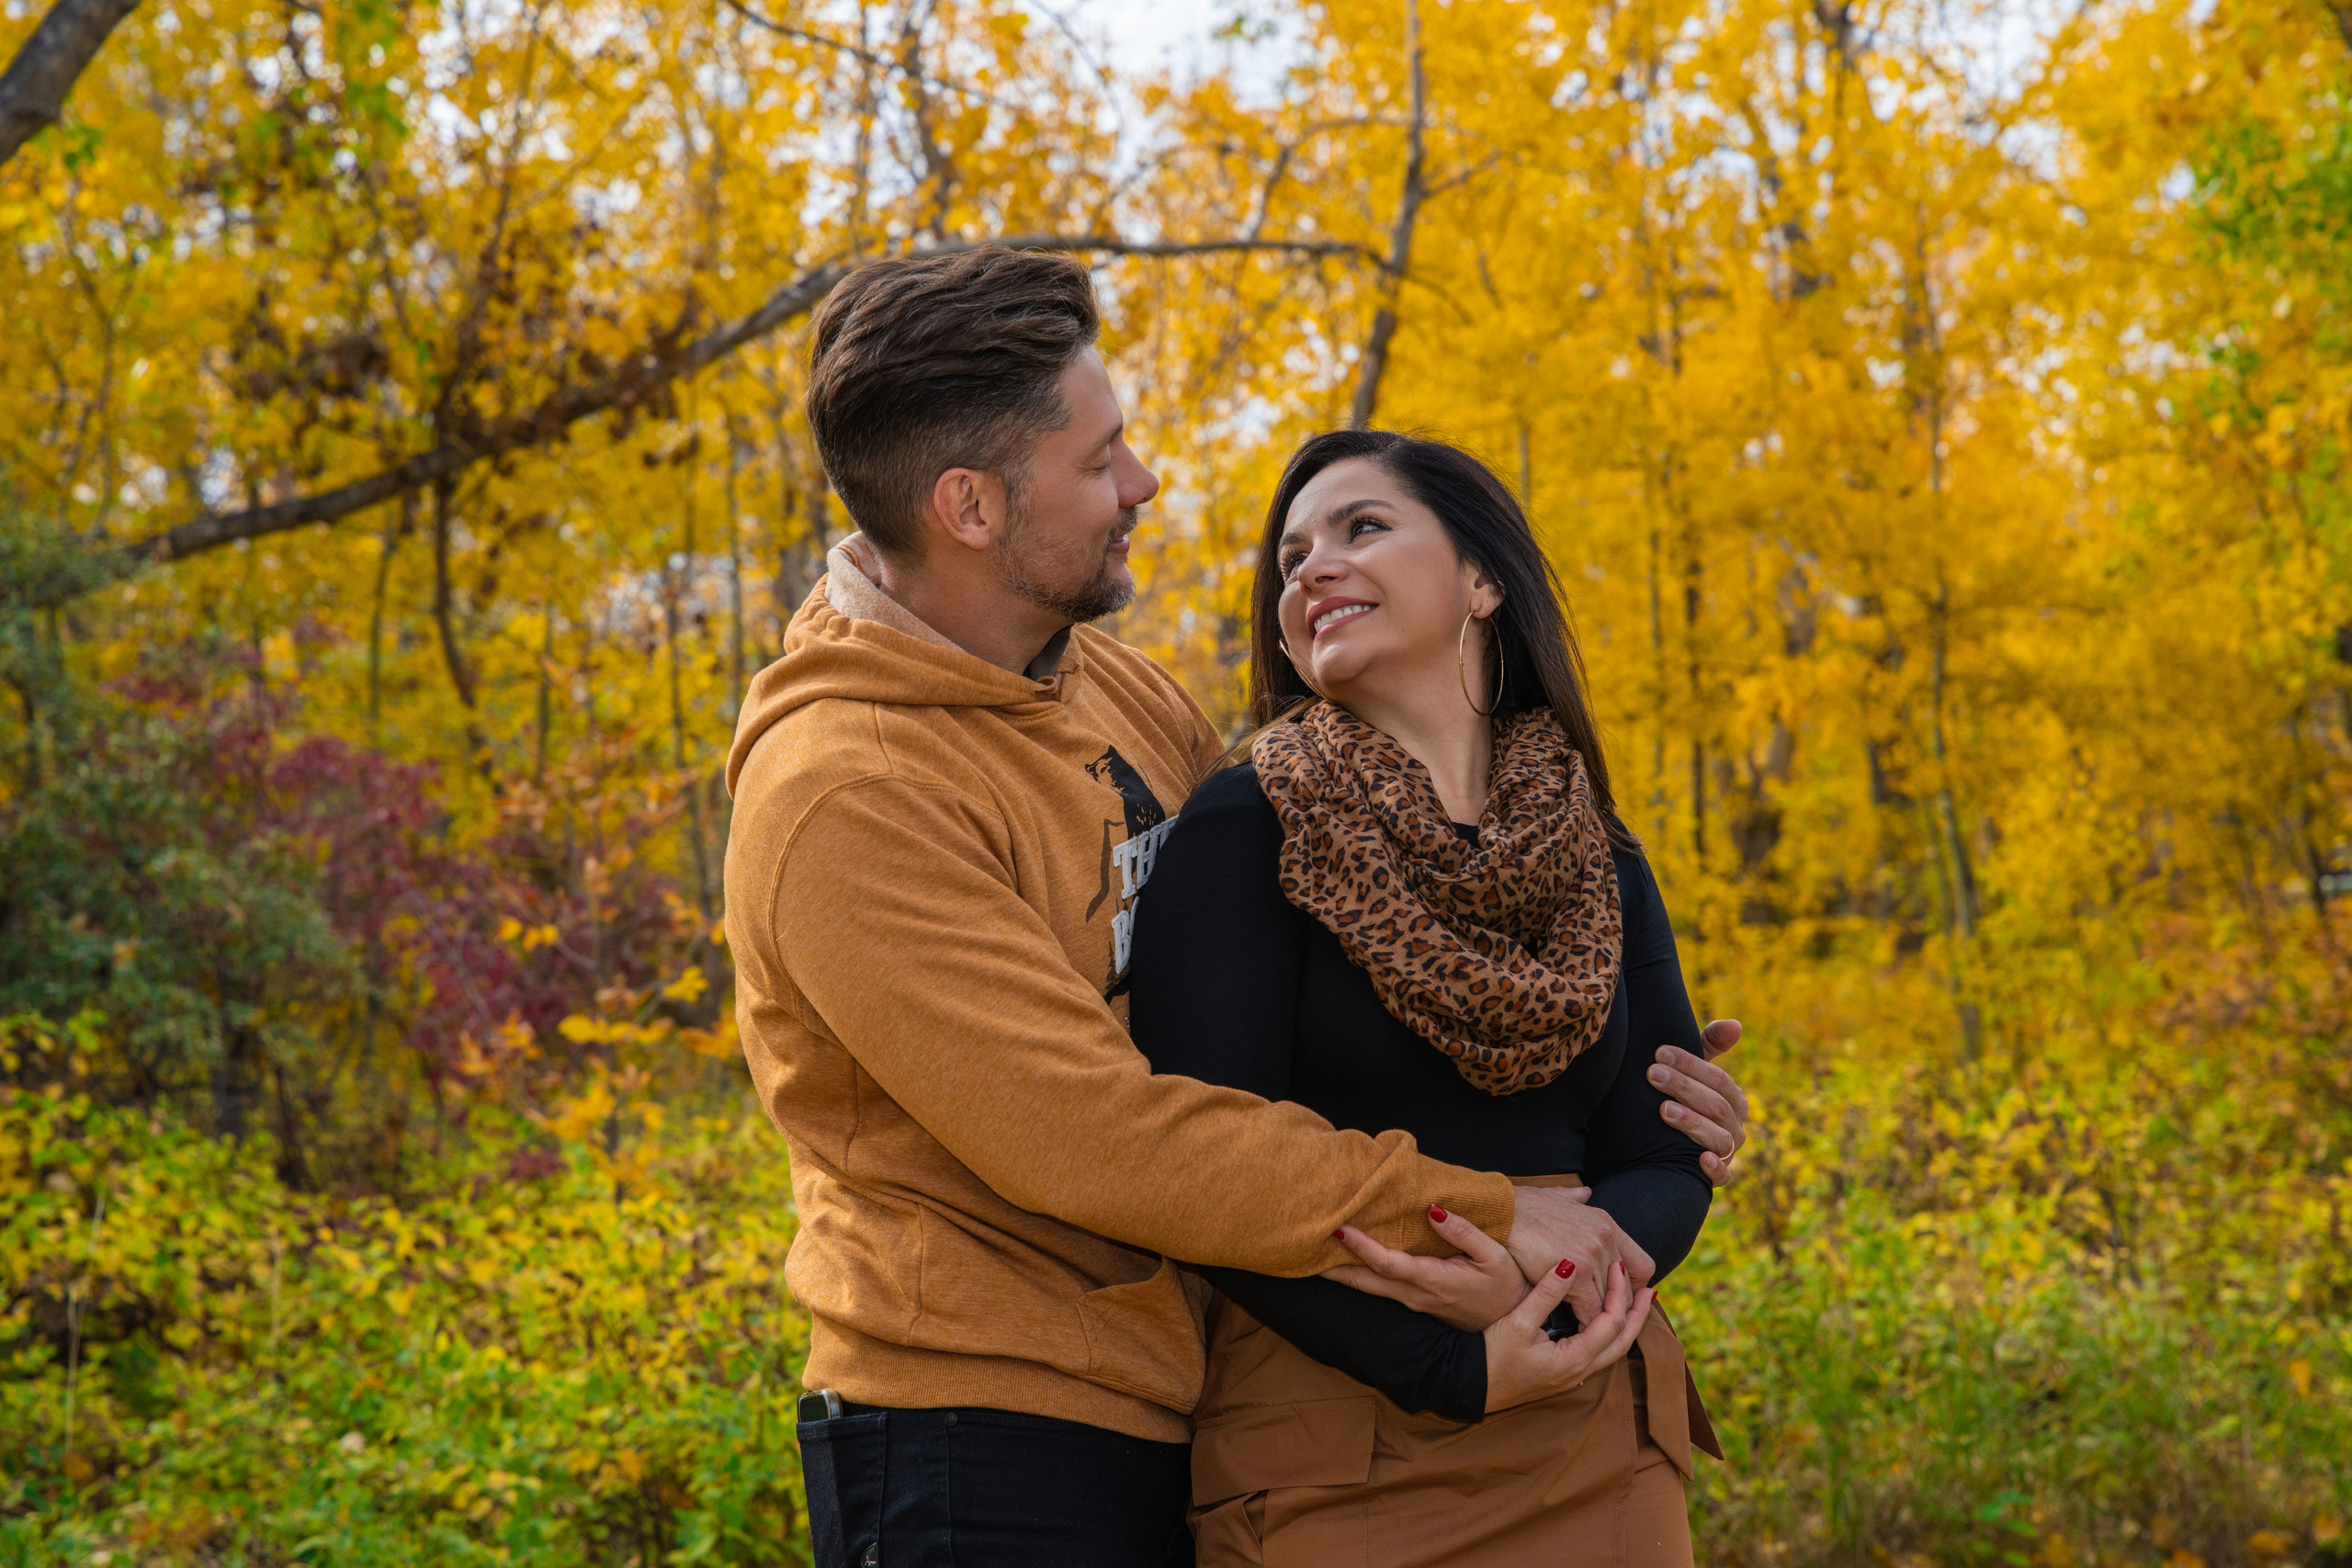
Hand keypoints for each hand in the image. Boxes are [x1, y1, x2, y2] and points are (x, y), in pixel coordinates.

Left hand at [1322, 1205, 1527, 1330]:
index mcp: (1433, 1281)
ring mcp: (1413, 1303)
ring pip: (1369, 1289)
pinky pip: (1380, 1289)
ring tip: (1316, 1254)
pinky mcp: (1415, 1304)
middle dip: (1334, 1268)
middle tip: (1303, 1249)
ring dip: (1343, 1273)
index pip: (1388, 1264)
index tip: (1340, 1229)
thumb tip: (1433, 1210)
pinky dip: (1360, 1276)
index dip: (1362, 1248)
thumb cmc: (1505, 1286)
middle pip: (1366, 1283)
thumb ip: (1464, 1232)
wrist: (1512, 1323)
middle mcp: (1416, 1296)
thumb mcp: (1493, 1256)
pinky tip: (1347, 1264)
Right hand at [1483, 1256, 1652, 1413]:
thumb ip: (1547, 1294)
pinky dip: (1612, 1333)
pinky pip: (1601, 1353)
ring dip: (1628, 1325)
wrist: (1471, 1386)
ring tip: (1637, 1303)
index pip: (1611, 1323)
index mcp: (1574, 1358)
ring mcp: (1573, 1376)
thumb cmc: (1492, 1355)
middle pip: (1623, 1342)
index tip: (1617, 1267)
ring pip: (1614, 1350)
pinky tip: (1606, 1320)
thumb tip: (1569, 1265)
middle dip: (1637, 1314)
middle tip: (1649, 1289)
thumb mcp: (1518, 1321)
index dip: (1618, 1293)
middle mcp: (1580, 1371)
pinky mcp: (1564, 1374)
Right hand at [1502, 1185, 1653, 1320]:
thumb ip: (1574, 1197)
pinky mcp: (1576, 1275)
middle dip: (1614, 1307)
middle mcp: (1606, 1239)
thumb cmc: (1520, 1206)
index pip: (1642, 1265)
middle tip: (1601, 1321)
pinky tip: (1574, 1327)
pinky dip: (1584, 1322)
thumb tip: (1584, 1192)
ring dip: (1598, 1318)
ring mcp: (1593, 1256)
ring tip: (1588, 1330)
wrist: (1499, 1211)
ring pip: (1610, 1302)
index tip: (1617, 1296)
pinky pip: (1590, 1310)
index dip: (1633, 1286)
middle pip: (1626, 1288)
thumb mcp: (1556, 1195)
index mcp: (1605, 1223)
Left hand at [1651, 1018, 1749, 1186]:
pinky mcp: (1716, 1177)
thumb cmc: (1681, 1098)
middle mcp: (1735, 1127)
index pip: (1719, 1080)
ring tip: (1663, 1110)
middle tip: (1653, 1075)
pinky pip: (1723, 1178)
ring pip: (1718, 1138)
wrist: (1661, 1145)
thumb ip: (1709, 1045)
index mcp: (1734, 1100)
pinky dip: (1713, 1169)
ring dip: (1692, 1123)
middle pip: (1716, 1106)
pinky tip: (1698, 1158)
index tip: (1660, 1053)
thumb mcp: (1691, 1071)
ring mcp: (1727, 1153)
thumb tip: (1736, 1024)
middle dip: (1684, 1088)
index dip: (1691, 1065)